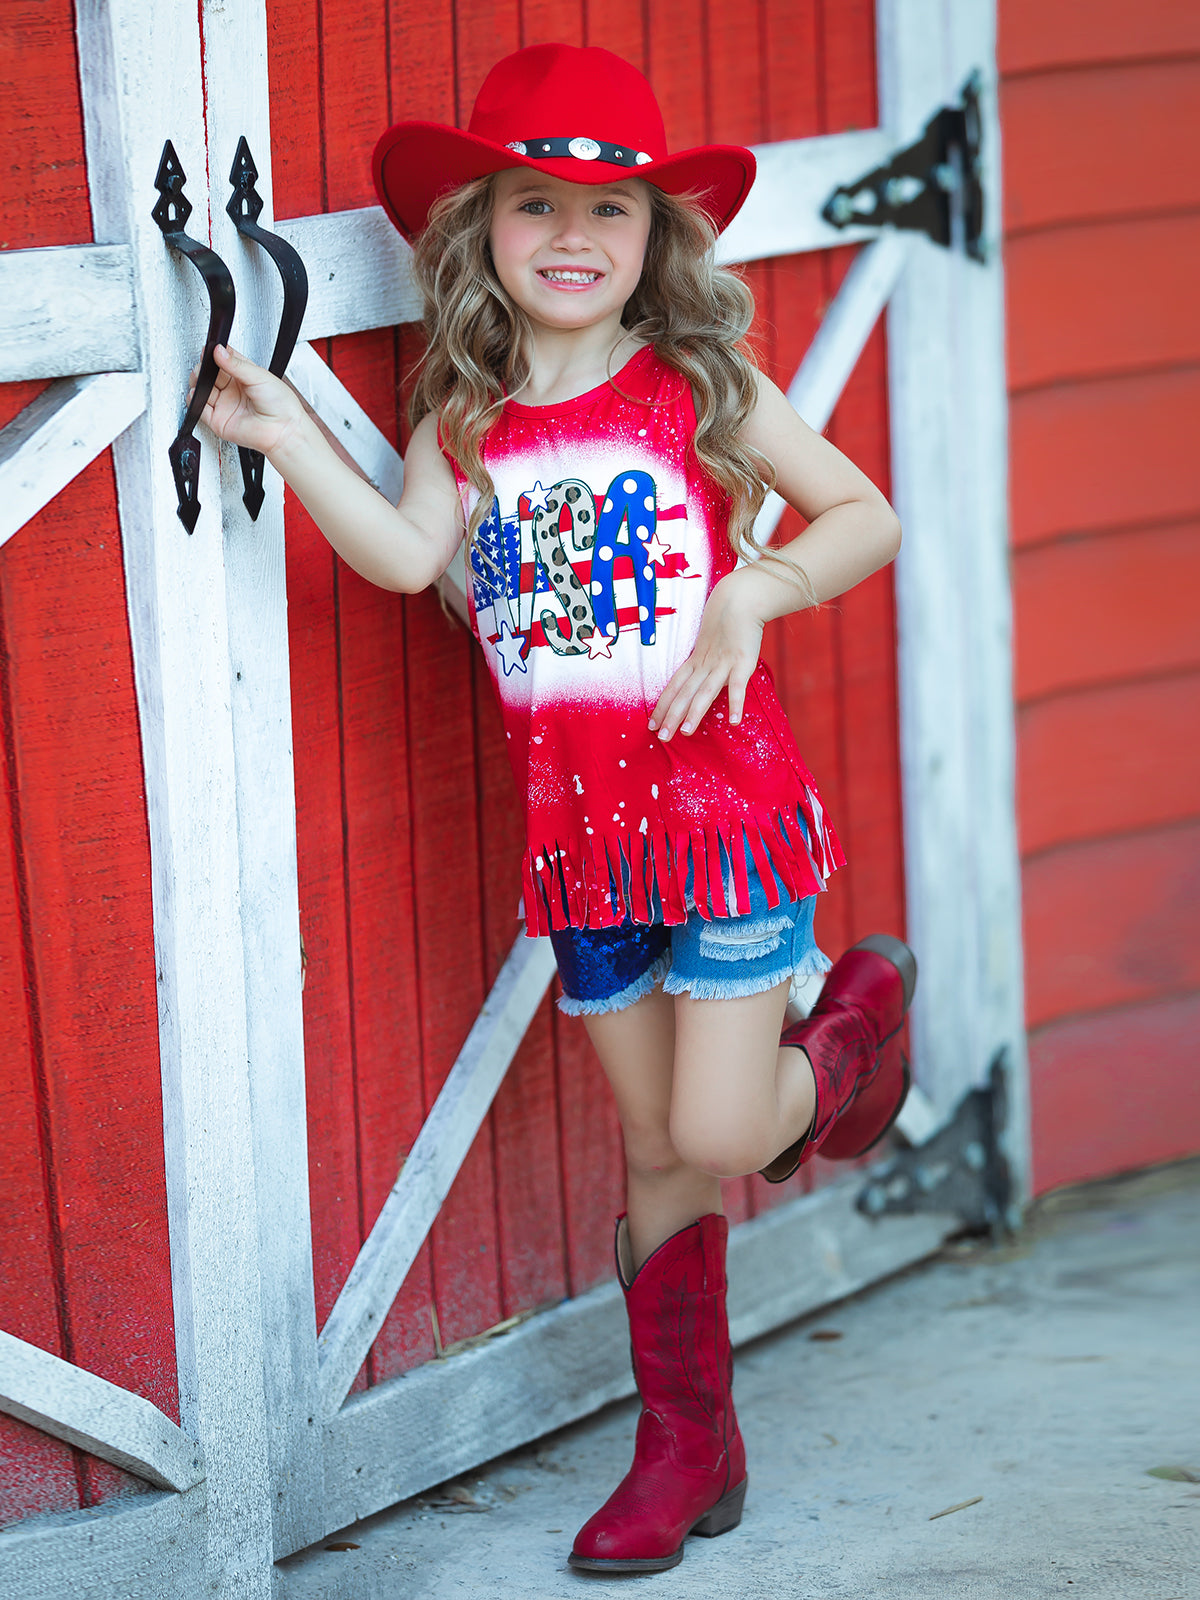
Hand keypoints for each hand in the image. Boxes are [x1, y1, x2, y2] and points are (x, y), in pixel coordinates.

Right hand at [189, 344, 304, 456]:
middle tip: (206, 366)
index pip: (224, 361)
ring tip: (201, 378)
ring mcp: (226, 405)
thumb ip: (236, 364)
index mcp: (245, 376)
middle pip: (210, 374)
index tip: (210, 350)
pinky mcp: (219, 421)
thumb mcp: (258, 376)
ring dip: (198, 382)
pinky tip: (198, 394)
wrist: (283, 430)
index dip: (216, 355)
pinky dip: (195, 401)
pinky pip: (200, 410)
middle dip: (204, 368)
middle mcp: (234, 391)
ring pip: (203, 390)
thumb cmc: (281, 405)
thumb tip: (219, 351)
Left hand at [649, 570, 765, 739]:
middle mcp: (705, 665)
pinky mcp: (743, 662)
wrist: (740, 598)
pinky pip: (739, 686)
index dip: (662, 706)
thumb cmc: (725, 621)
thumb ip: (704, 662)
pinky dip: (736, 703)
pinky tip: (734, 722)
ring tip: (686, 732)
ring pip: (705, 692)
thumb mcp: (708, 644)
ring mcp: (723, 664)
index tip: (651, 725)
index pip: (674, 687)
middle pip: (685, 694)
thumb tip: (699, 679)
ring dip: (695, 712)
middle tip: (662, 738)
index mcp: (695, 661)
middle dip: (672, 716)